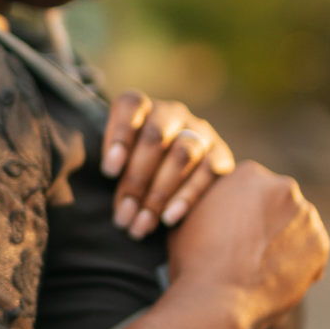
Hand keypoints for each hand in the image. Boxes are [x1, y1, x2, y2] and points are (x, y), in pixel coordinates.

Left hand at [100, 92, 235, 239]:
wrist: (173, 174)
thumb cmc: (133, 167)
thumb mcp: (117, 159)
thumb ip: (111, 161)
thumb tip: (111, 173)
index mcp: (143, 107)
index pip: (131, 106)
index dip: (119, 136)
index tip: (109, 172)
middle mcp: (173, 114)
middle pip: (155, 137)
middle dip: (136, 178)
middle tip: (124, 212)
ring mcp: (199, 133)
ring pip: (182, 155)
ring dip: (159, 192)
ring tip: (143, 222)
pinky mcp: (220, 155)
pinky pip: (207, 173)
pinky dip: (186, 197)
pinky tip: (168, 218)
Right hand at [166, 161, 329, 328]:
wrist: (217, 300)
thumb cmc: (194, 260)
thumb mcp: (188, 217)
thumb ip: (210, 202)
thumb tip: (215, 202)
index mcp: (249, 174)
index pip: (249, 188)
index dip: (238, 211)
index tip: (230, 230)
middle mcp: (284, 187)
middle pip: (276, 203)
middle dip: (265, 222)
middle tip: (245, 250)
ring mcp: (307, 216)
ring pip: (295, 227)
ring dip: (282, 241)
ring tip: (258, 267)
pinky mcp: (321, 245)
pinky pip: (309, 252)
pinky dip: (295, 264)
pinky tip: (272, 277)